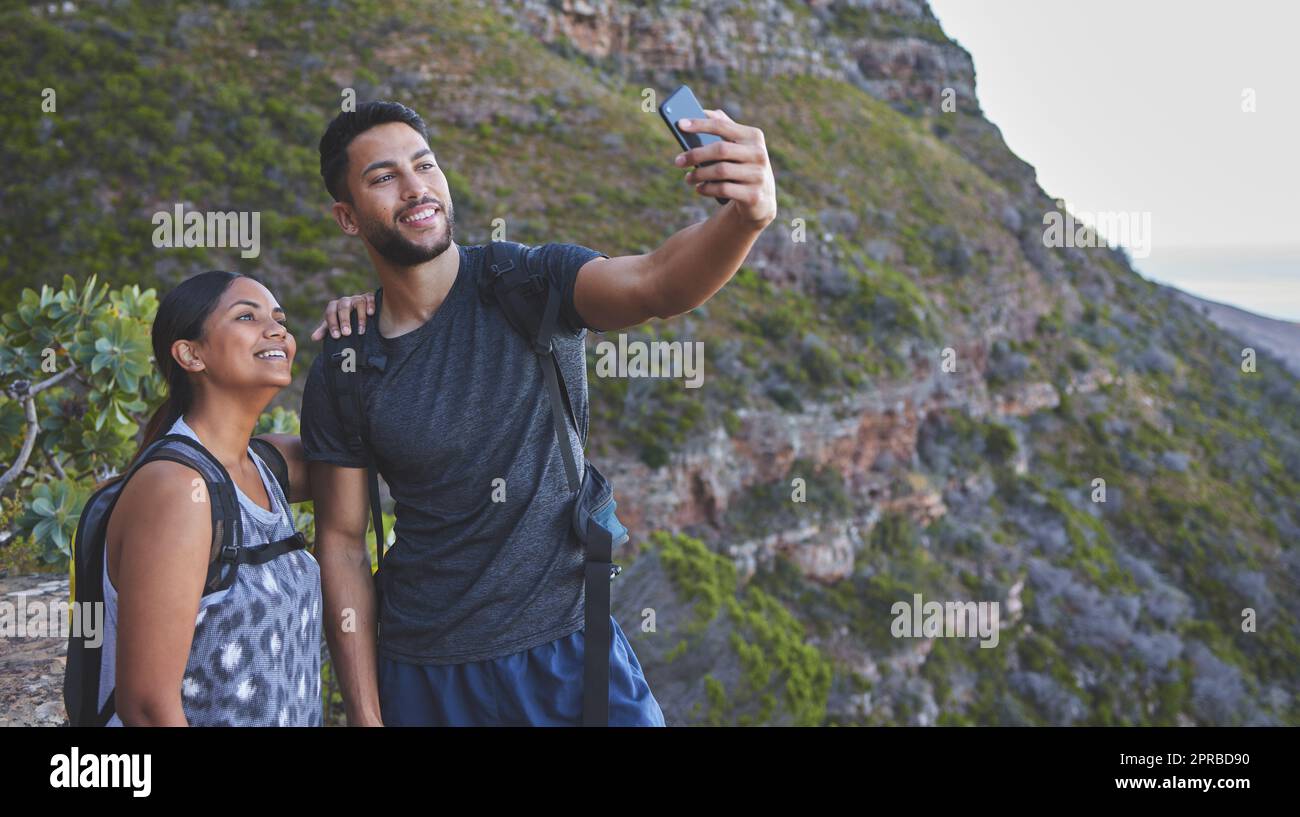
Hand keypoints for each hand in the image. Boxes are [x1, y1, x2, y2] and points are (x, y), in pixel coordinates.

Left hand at [311, 292, 375, 340]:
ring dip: (360, 317)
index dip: (332, 324)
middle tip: (346, 333)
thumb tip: (313, 338)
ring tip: (360, 331)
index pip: (330, 313)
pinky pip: (370, 298)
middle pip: (343, 307)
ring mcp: (357, 298)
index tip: (336, 336)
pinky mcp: (369, 298)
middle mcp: (345, 301)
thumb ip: (324, 331)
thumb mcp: (334, 325)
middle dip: (344, 320)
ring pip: (358, 303)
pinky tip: (371, 314)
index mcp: (334, 306)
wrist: (358, 314)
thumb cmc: (343, 321)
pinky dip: (370, 305)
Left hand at [673, 109, 776, 226]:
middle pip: (720, 150)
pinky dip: (706, 189)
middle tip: (678, 161)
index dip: (700, 124)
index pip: (723, 126)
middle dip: (695, 155)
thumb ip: (726, 127)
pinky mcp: (753, 196)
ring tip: (687, 178)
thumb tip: (704, 112)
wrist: (761, 200)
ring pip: (720, 171)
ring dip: (698, 174)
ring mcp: (758, 176)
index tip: (680, 124)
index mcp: (754, 136)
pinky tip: (699, 188)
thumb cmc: (743, 167)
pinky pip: (723, 189)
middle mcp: (759, 154)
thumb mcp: (738, 146)